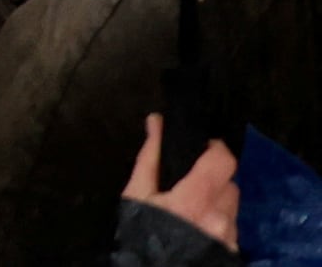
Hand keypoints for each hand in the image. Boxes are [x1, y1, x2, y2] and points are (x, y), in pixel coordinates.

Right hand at [127, 120, 241, 252]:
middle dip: (213, 179)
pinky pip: (232, 227)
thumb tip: (157, 121)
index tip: (202, 147)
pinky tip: (198, 230)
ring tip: (192, 211)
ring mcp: (231, 236)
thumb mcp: (136, 195)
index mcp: (196, 198)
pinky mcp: (234, 250)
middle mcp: (221, 217)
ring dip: (217, 202)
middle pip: (230, 184)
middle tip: (190, 184)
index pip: (224, 160)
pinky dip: (218, 223)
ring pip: (232, 206)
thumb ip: (150, 157)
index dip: (216, 148)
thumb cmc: (141, 233)